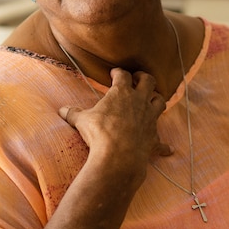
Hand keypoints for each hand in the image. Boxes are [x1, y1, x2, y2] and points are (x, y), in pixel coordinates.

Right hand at [59, 68, 171, 189]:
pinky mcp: (153, 137)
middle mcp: (139, 101)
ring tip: (152, 99)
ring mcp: (149, 118)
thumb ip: (73, 113)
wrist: (118, 156)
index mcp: (121, 93)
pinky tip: (168, 149)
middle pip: (148, 81)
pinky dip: (164, 145)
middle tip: (138, 78)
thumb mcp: (82, 121)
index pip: (123, 75)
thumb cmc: (99, 134)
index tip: (115, 73)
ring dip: (157, 99)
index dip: (119, 72)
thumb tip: (61, 110)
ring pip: (160, 101)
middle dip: (143, 77)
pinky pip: (162, 141)